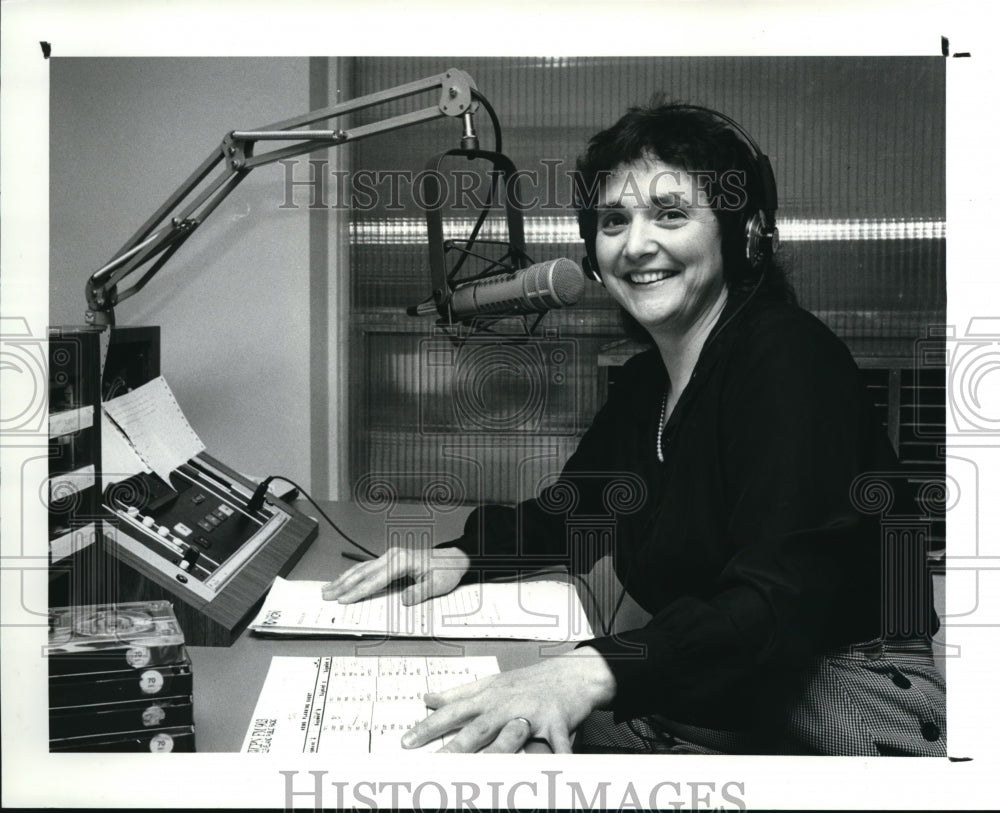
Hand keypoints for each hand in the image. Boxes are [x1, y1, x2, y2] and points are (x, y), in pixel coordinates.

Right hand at [320, 546, 469, 605]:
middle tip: (325, 595)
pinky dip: (353, 574)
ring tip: (327, 588)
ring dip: (344, 579)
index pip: (375, 579)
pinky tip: (343, 579)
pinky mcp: (390, 560)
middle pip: (362, 572)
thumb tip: (404, 600)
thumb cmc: (446, 572)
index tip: (343, 600)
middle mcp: (393, 557)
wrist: (453, 559)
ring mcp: (390, 557)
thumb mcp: (437, 585)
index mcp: (402, 562)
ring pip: (362, 568)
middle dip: (343, 585)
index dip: (358, 591)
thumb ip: (420, 593)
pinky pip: (367, 567)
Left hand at [401, 647, 615, 752]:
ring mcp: (531, 711)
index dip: (429, 726)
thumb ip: (458, 693)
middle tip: (433, 763)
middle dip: (454, 747)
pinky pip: (558, 741)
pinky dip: (560, 755)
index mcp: (489, 696)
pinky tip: (558, 769)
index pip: (453, 712)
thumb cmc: (529, 681)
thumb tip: (428, 698)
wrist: (571, 673)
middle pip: (477, 728)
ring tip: (480, 773)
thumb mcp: (492, 683)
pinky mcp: (557, 720)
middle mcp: (506, 704)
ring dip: (496, 754)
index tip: (407, 741)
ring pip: (510, 735)